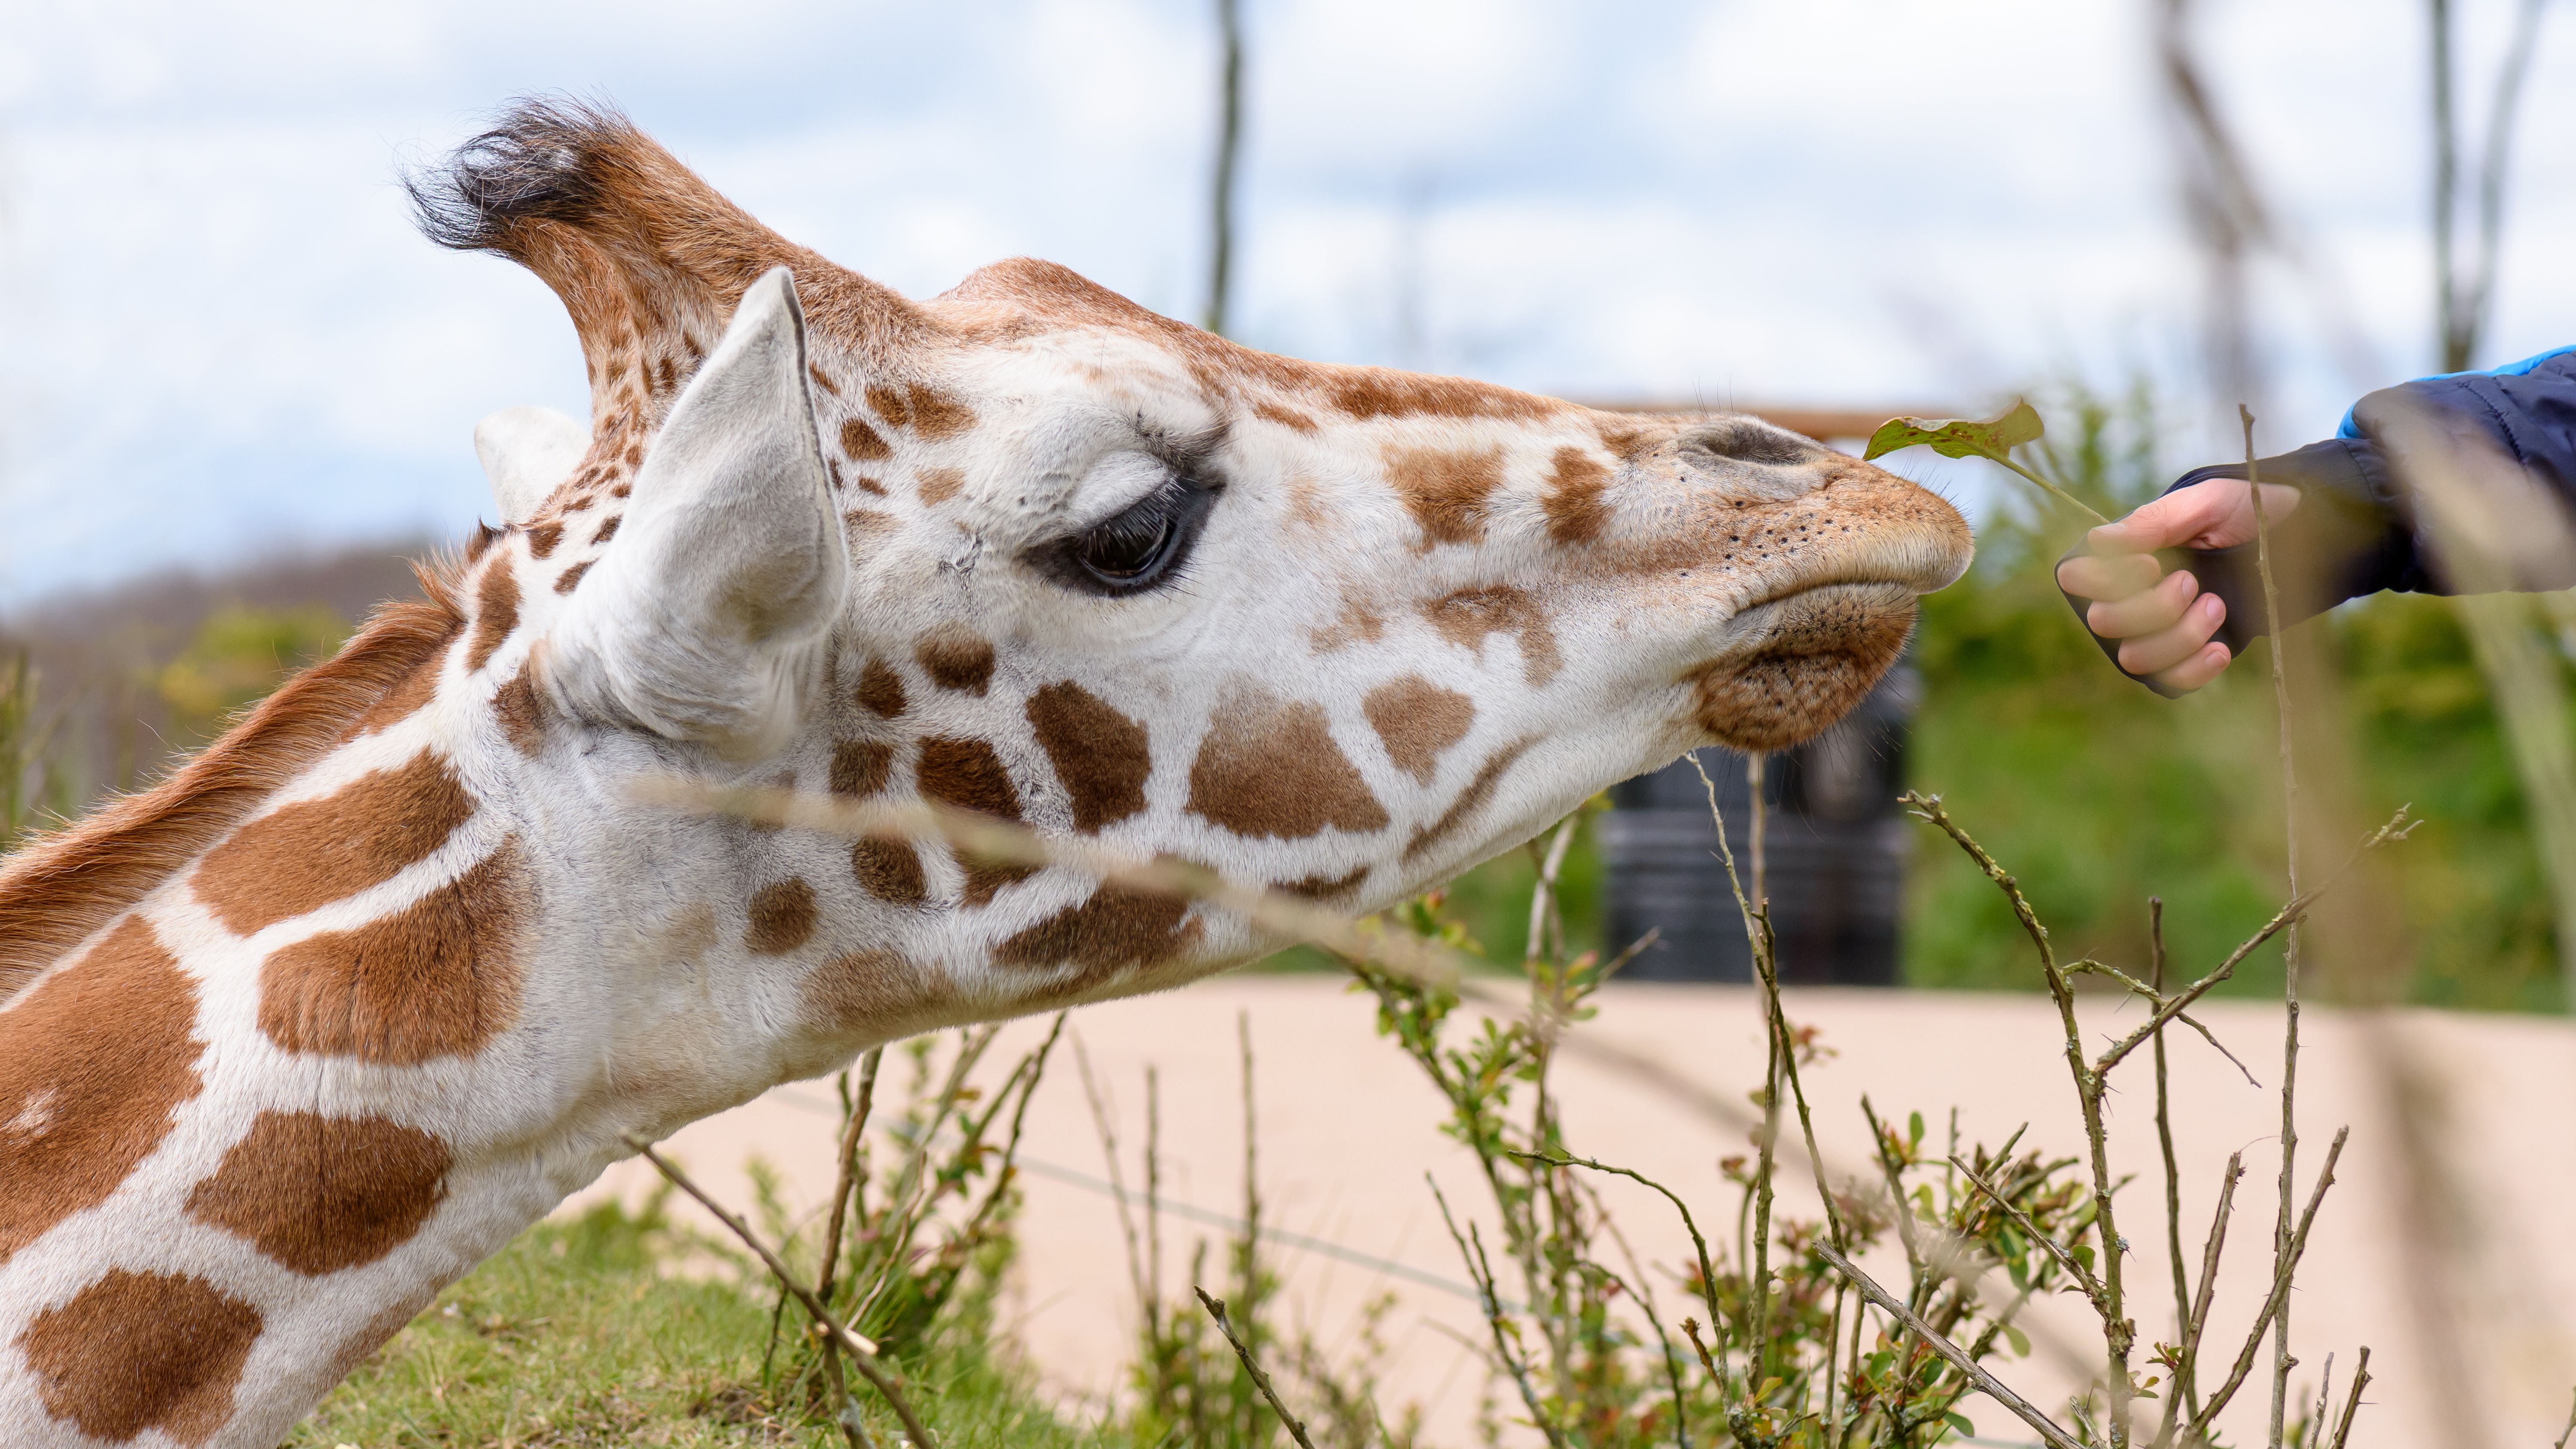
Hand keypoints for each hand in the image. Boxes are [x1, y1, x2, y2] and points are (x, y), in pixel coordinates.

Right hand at [2053, 478, 2301, 692]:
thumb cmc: (2240, 510)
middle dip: (2152, 606)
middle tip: (2192, 581)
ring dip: (2179, 635)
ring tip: (2217, 605)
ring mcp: (2154, 633)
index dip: (2103, 579)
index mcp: (2120, 556)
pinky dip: (2195, 669)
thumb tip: (2099, 541)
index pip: (2074, 578)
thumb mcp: (2203, 502)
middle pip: (2104, 622)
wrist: (2294, 535)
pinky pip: (2170, 683)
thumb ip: (2153, 521)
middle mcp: (2127, 599)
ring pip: (2135, 658)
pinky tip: (2221, 649)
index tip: (2151, 563)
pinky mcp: (2185, 659)